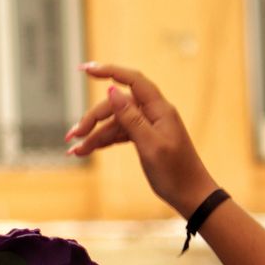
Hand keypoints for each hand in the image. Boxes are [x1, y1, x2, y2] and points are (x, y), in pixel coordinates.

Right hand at [66, 63, 219, 218]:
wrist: (191, 195)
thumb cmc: (175, 173)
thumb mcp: (150, 145)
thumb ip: (131, 117)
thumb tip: (112, 90)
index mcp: (159, 110)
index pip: (132, 81)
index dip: (109, 71)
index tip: (86, 69)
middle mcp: (153, 114)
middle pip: (116, 105)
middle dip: (93, 118)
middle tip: (73, 136)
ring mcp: (148, 127)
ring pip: (114, 122)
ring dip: (94, 135)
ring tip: (75, 151)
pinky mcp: (144, 139)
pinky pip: (119, 134)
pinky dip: (103, 142)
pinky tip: (87, 150)